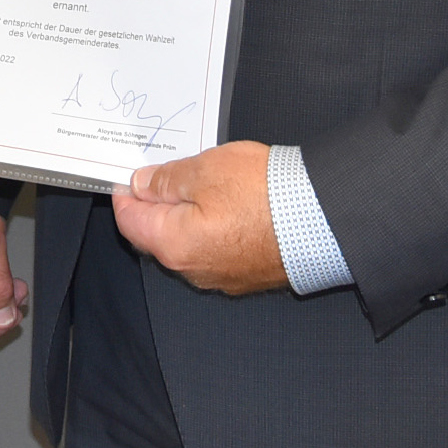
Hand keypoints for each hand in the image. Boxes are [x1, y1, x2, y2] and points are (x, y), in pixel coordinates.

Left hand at [111, 141, 288, 294]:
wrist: (323, 221)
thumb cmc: (264, 194)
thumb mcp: (205, 170)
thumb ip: (167, 179)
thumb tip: (142, 185)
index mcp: (173, 245)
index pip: (130, 221)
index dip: (124, 193)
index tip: (127, 174)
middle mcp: (193, 270)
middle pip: (156, 235)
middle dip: (155, 204)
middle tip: (164, 173)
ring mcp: (222, 276)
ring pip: (187, 243)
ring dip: (185, 216)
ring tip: (200, 183)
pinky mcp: (247, 275)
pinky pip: (215, 249)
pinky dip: (211, 228)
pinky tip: (227, 205)